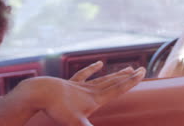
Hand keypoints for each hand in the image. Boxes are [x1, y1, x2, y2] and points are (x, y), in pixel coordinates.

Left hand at [20, 62, 144, 125]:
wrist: (41, 92)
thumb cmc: (59, 109)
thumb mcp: (77, 124)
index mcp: (96, 99)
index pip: (118, 89)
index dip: (131, 81)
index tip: (143, 72)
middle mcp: (92, 90)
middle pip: (114, 82)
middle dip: (128, 77)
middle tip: (141, 69)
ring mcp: (81, 85)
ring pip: (103, 78)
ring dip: (116, 74)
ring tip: (127, 68)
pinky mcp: (70, 84)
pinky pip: (84, 75)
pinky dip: (92, 69)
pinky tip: (99, 63)